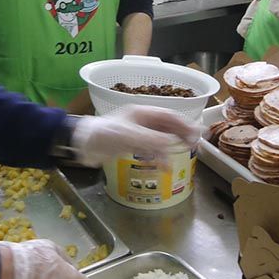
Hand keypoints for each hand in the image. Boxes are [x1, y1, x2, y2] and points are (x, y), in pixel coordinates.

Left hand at [71, 106, 199, 166]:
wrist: (83, 145)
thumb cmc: (104, 135)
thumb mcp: (128, 136)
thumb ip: (150, 139)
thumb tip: (171, 144)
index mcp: (142, 113)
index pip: (168, 116)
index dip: (183, 123)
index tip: (196, 132)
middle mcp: (142, 121)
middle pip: (167, 126)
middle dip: (180, 134)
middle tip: (194, 144)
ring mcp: (137, 133)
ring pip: (160, 139)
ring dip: (170, 148)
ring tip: (180, 156)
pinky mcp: (132, 144)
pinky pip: (150, 149)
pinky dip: (158, 156)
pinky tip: (163, 165)